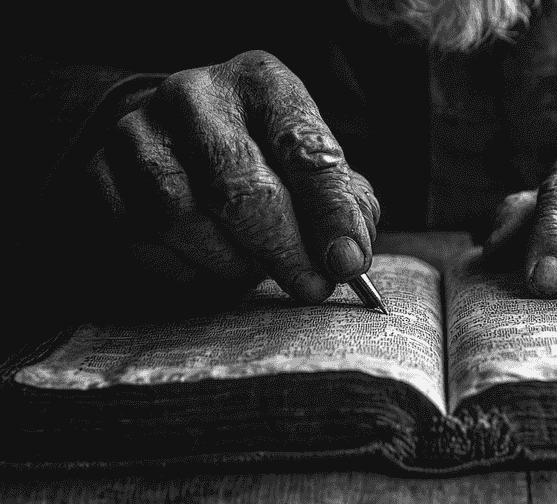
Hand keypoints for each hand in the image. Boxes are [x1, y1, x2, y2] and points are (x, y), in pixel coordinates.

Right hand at [99, 50, 378, 303]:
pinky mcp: (97, 174)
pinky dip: (183, 269)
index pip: (301, 146)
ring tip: (253, 269)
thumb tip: (349, 256)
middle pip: (239, 187)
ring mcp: (136, 133)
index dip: (330, 211)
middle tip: (310, 287)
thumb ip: (342, 203)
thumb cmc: (262, 161)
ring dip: (229, 262)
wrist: (173, 141)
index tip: (348, 263)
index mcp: (260, 83)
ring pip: (182, 218)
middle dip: (283, 249)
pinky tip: (208, 266)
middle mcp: (194, 97)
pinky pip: (139, 240)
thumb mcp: (311, 165)